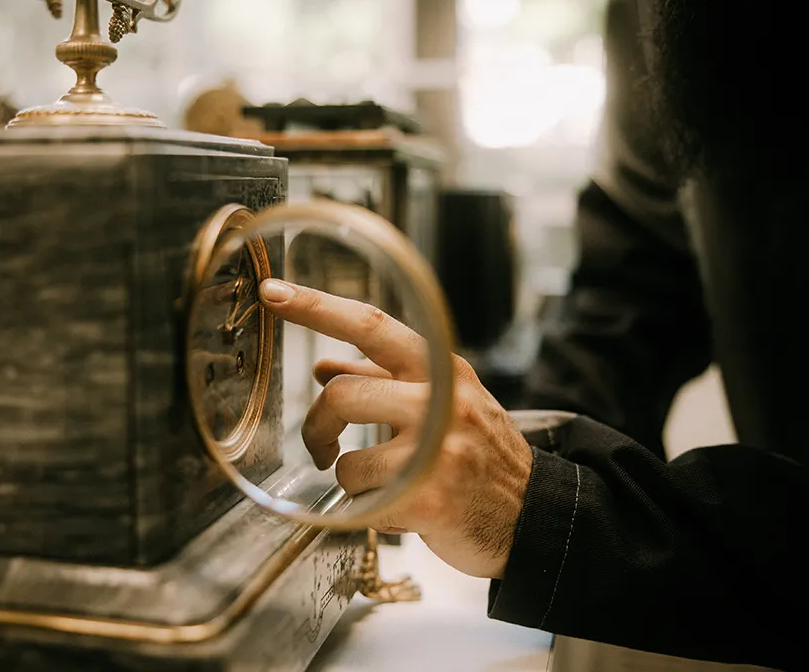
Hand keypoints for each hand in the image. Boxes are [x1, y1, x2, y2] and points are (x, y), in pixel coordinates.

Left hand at [259, 278, 533, 579]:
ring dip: (348, 475)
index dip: (318, 307)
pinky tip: (395, 507)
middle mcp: (442, 400)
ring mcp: (437, 449)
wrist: (534, 515)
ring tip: (374, 483)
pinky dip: (365, 506)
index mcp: (442, 368)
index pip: (371, 325)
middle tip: (319, 444)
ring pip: (346, 457)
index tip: (274, 294)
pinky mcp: (429, 496)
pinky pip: (362, 498)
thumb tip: (323, 367)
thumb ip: (383, 380)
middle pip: (342, 395)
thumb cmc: (479, 454)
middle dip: (317, 425)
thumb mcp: (444, 402)